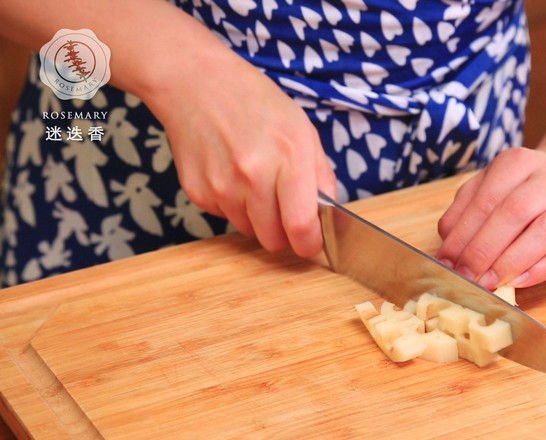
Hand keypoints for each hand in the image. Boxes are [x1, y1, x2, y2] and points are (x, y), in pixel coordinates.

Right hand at [147, 49, 335, 256]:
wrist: (197, 83)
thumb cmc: (255, 102)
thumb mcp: (303, 130)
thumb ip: (321, 177)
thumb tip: (328, 216)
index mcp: (289, 157)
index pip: (301, 227)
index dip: (310, 243)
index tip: (312, 243)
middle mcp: (254, 176)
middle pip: (274, 240)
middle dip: (283, 232)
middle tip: (284, 208)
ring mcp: (222, 186)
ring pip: (249, 231)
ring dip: (257, 217)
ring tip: (254, 179)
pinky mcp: (198, 192)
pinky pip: (226, 217)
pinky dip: (233, 205)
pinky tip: (231, 173)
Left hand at [436, 146, 545, 288]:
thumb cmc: (525, 188)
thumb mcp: (491, 184)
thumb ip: (466, 207)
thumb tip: (447, 240)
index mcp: (519, 162)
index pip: (486, 199)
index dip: (463, 233)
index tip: (446, 259)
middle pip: (514, 213)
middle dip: (483, 249)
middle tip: (464, 274)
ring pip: (544, 232)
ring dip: (510, 262)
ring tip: (486, 282)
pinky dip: (539, 270)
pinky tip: (517, 282)